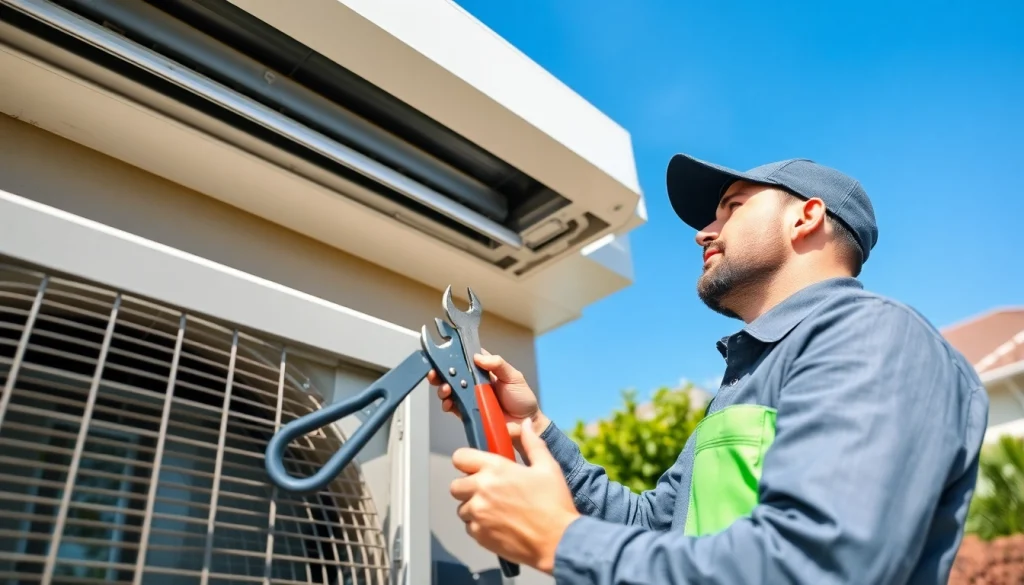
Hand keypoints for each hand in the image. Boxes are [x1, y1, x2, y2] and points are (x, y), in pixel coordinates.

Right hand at [428, 351, 550, 451]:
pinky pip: (453, 407)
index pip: (467, 359)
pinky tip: (448, 402)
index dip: (454, 355)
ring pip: (450, 390)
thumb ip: (498, 364)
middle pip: (453, 374)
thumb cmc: (522, 398)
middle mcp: (475, 383)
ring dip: (443, 388)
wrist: (526, 424)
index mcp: (485, 371)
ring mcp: (470, 397)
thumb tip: (478, 357)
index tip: (444, 353)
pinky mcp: (468, 412)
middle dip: (441, 372)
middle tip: (435, 372)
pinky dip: (447, 404)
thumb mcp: (513, 376)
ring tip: (445, 389)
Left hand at [450, 418, 579, 573]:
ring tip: (497, 509)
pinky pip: (469, 527)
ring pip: (462, 508)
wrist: (559, 541)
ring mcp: (478, 514)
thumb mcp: (548, 467)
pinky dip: (479, 525)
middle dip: (469, 486)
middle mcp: (481, 490)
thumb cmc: (554, 504)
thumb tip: (524, 425)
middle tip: (489, 490)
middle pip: (456, 485)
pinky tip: (499, 524)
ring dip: (474, 507)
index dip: (467, 460)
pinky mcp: (480, 535)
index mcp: (495, 469)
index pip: (460, 457)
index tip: (477, 466)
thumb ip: (532, 443)